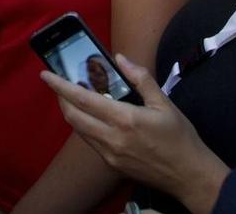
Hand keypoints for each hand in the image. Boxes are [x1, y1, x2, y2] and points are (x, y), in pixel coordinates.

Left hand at [40, 55, 227, 212]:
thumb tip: (120, 59)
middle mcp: (112, 138)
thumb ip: (140, 78)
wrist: (190, 176)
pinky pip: (91, 141)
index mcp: (124, 119)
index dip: (60, 86)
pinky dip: (85, 126)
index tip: (45, 75)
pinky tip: (92, 116)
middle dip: (60, 99)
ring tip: (74, 97)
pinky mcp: (112, 164)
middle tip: (59, 84)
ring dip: (71, 112)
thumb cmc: (180, 138)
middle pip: (72, 117)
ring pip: (79, 130)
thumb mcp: (164, 103)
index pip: (82, 99)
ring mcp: (110, 154)